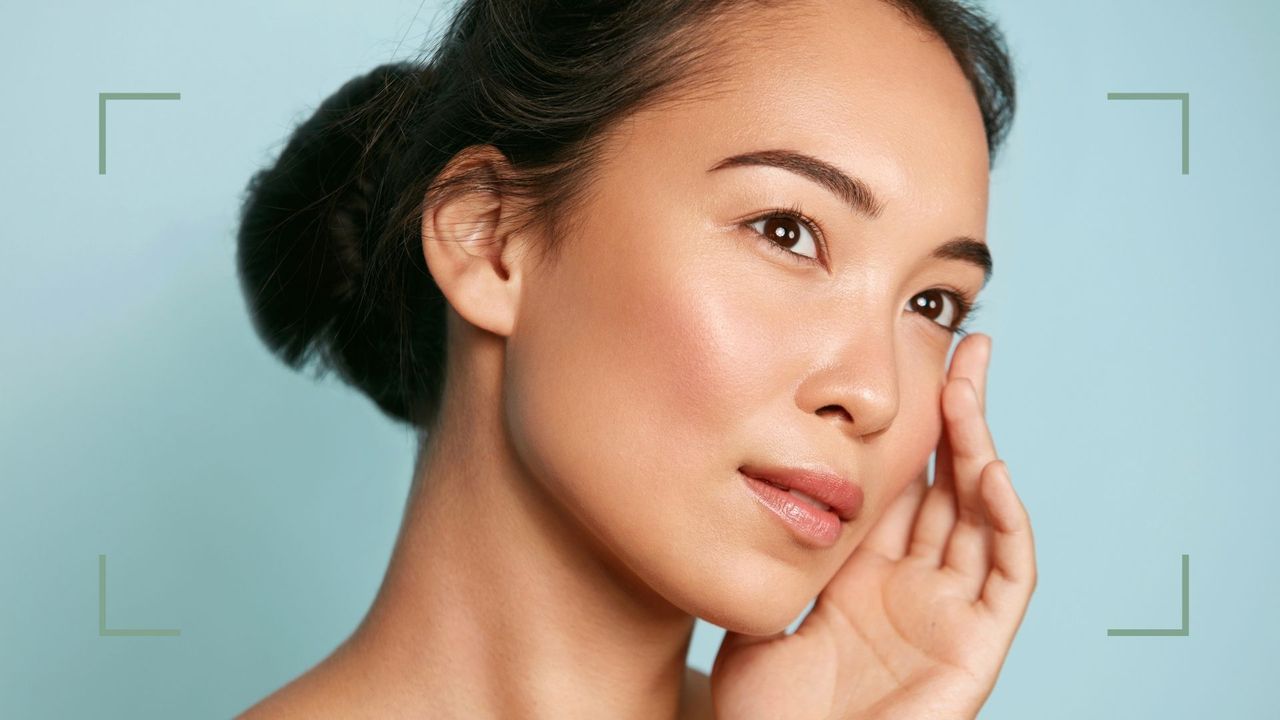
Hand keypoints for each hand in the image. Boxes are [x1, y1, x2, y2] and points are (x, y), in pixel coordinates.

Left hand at [709, 333, 1035, 719]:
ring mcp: (948, 614)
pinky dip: (1007, 519)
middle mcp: (911, 586)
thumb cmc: (765, 712)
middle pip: (949, 484)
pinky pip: (1008, 573)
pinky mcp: (977, 646)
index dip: (912, 426)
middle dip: (959, 414)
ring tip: (970, 384)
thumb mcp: (764, 606)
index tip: (910, 363)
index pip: (901, 484)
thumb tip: (756, 471)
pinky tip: (990, 468)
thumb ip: (778, 547)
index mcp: (862, 574)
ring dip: (982, 447)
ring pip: (983, 514)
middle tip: (964, 345)